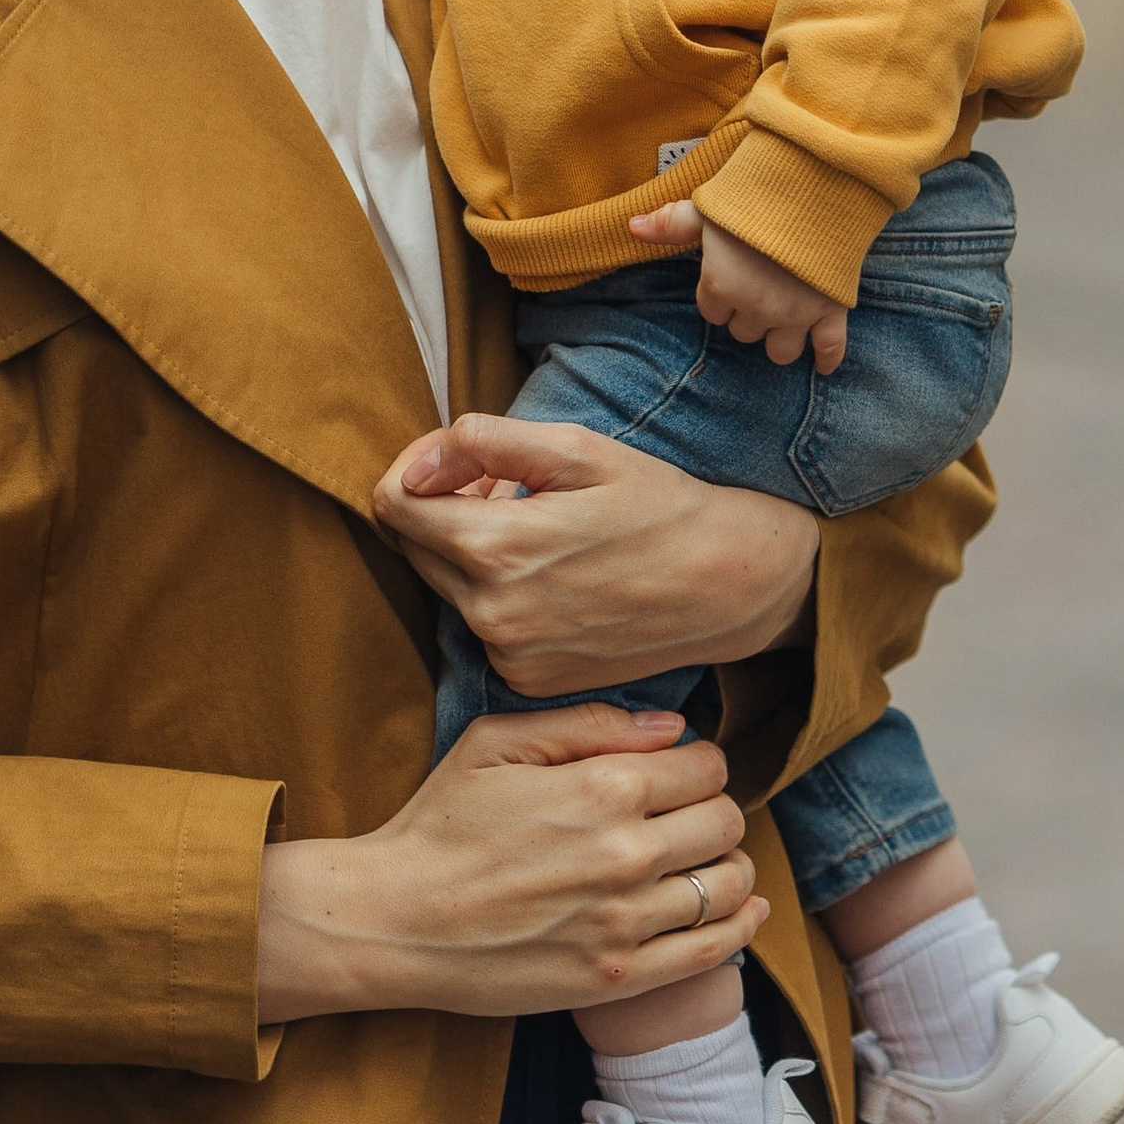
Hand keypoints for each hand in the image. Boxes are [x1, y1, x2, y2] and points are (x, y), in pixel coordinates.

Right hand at [255, 701, 764, 1024]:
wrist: (398, 919)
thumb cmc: (441, 824)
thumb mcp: (497, 742)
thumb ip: (589, 723)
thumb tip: (670, 725)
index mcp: (601, 787)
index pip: (704, 765)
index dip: (697, 762)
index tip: (678, 771)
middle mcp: (626, 854)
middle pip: (724, 822)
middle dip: (714, 809)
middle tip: (686, 815)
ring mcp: (626, 922)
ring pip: (727, 884)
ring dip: (728, 865)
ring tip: (702, 860)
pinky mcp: (620, 978)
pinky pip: (713, 951)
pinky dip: (741, 925)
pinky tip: (743, 908)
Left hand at [372, 415, 817, 695]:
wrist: (729, 586)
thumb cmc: (657, 505)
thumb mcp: (577, 450)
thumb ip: (481, 444)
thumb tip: (417, 467)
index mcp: (496, 550)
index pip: (393, 505)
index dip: (417, 467)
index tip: (461, 458)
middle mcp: (490, 614)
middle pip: (413, 547)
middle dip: (444, 508)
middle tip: (509, 485)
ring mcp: (509, 655)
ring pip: (446, 585)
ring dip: (473, 549)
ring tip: (542, 526)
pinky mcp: (528, 679)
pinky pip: (482, 623)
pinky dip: (501, 591)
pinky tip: (556, 571)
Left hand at [627, 201, 850, 373]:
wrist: (813, 187)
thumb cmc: (755, 195)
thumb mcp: (707, 207)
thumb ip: (671, 224)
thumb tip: (632, 226)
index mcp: (723, 285)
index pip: (712, 312)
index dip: (719, 294)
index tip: (729, 276)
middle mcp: (757, 307)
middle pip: (744, 332)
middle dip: (748, 314)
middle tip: (757, 287)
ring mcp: (796, 313)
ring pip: (780, 350)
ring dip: (779, 337)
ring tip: (781, 318)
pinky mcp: (830, 310)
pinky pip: (830, 347)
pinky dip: (827, 357)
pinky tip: (823, 364)